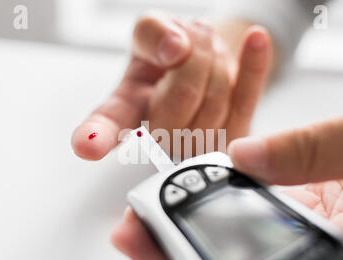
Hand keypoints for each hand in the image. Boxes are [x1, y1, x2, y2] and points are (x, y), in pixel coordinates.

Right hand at [71, 12, 271, 160]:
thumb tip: (174, 48)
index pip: (108, 126)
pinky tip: (256, 40)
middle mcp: (160, 134)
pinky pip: (248, 101)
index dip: (96, 136)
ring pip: (214, 107)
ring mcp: (199, 141)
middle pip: (177, 108)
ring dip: (216, 61)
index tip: (86, 145)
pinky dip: (254, 67)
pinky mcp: (234, 134)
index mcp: (128, 111)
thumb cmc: (168, 52)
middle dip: (190, 64)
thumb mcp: (148, 32)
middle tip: (188, 41)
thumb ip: (151, 33)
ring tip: (206, 46)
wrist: (204, 60)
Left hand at [112, 89, 342, 259]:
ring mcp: (317, 242)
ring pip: (245, 247)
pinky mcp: (312, 215)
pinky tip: (193, 190)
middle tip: (134, 229)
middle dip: (184, 257)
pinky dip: (223, 204)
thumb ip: (323, 149)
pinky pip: (257, 217)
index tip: (155, 250)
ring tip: (148, 210)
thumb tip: (245, 156)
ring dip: (196, 229)